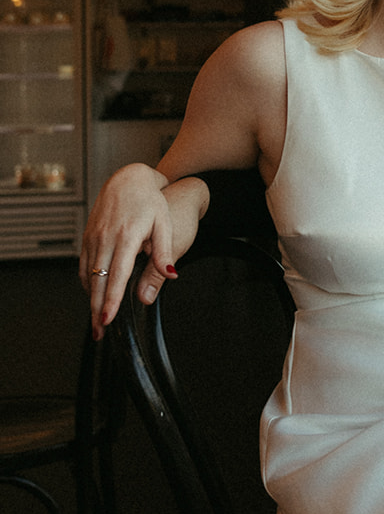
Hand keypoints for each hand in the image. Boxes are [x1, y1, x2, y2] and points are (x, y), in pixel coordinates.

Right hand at [80, 167, 205, 338]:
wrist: (128, 179)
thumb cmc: (150, 201)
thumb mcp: (164, 224)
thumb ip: (164, 252)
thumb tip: (170, 275)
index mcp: (126, 236)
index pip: (117, 275)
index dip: (112, 299)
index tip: (107, 319)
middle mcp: (105, 238)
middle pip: (98, 281)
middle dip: (96, 309)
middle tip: (99, 333)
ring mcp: (93, 237)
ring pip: (88, 276)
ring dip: (91, 300)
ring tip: (96, 322)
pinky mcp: (87, 237)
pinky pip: (83, 265)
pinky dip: (87, 283)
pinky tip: (93, 295)